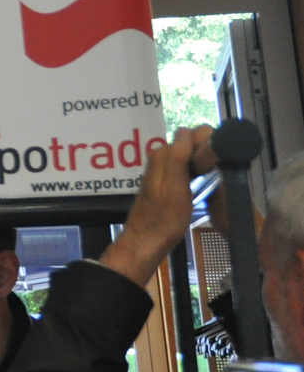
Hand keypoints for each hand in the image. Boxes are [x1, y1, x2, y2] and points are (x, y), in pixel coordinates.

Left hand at [101, 125, 216, 285]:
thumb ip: (177, 158)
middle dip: (208, 148)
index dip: (209, 139)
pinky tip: (207, 179)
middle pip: (191, 141)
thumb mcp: (174, 189)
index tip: (224, 155)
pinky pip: (186, 164)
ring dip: (204, 158)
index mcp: (162, 155)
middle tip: (222, 168)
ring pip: (189, 152)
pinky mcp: (168, 180)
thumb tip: (186, 131)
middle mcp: (160, 157)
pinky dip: (198, 168)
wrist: (147, 241)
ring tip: (219, 173)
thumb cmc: (164, 219)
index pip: (190, 133)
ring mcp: (163, 168)